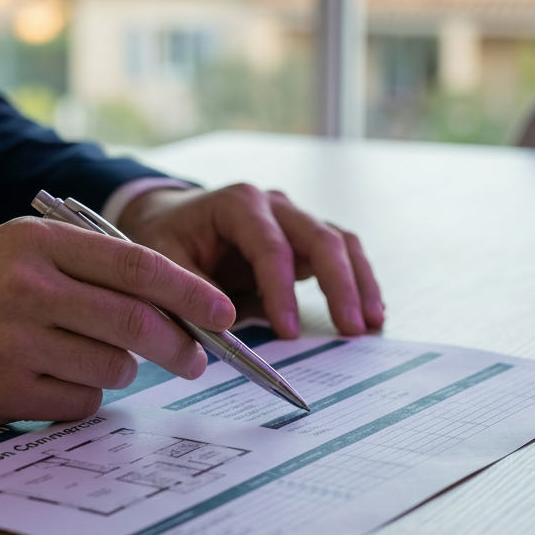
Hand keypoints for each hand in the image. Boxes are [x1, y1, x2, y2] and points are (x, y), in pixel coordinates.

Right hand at [0, 217, 235, 422]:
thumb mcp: (19, 249)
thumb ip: (88, 267)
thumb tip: (172, 302)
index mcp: (41, 243)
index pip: (138, 267)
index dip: (191, 292)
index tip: (224, 312)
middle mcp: (30, 288)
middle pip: (136, 323)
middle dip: (179, 346)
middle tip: (195, 359)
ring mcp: (15, 342)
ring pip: (113, 368)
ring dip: (119, 371)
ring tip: (85, 358)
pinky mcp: (3, 390)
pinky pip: (80, 405)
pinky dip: (82, 399)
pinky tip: (52, 381)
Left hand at [116, 185, 383, 337]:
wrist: (170, 218)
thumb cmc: (167, 239)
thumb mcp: (163, 263)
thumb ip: (193, 292)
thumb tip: (228, 324)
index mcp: (239, 203)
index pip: (271, 246)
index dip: (283, 291)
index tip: (289, 331)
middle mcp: (275, 205)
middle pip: (320, 238)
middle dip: (339, 285)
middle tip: (350, 328)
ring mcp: (294, 219)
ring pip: (340, 243)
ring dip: (359, 282)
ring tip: (371, 322)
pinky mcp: (304, 239)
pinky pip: (340, 255)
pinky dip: (357, 281)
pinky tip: (369, 311)